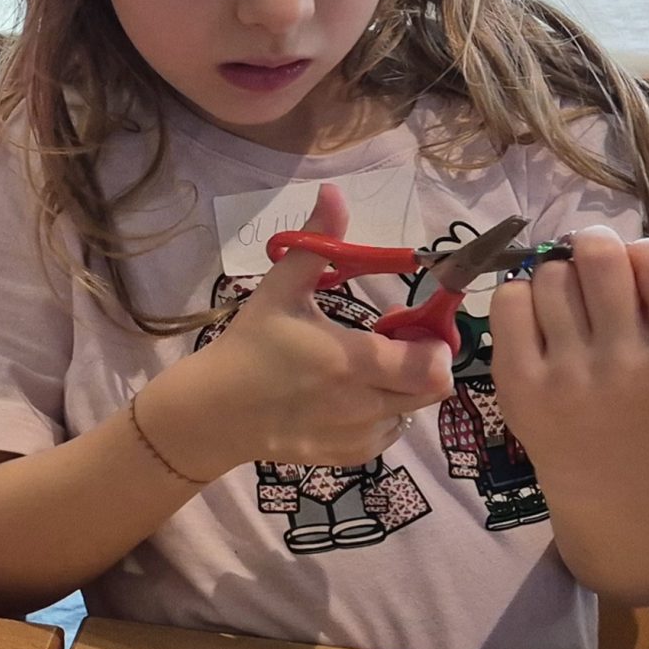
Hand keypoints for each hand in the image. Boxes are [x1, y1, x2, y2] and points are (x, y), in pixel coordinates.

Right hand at [148, 183, 455, 478]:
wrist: (213, 412)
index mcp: (351, 361)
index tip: (403, 323)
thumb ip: (317, 242)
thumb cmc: (249, 346)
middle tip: (388, 343)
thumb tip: (333, 192)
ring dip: (402, 387)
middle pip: (434, 387)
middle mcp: (364, 404)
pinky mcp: (352, 456)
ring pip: (413, 409)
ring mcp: (360, 436)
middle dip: (422, 361)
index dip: (433, 341)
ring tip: (362, 370)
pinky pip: (390, 431)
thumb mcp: (280, 290)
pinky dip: (381, 412)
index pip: (435, 363)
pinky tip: (346, 397)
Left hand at [491, 226, 648, 476]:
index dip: (647, 249)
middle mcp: (625, 365)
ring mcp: (568, 375)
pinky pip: (509, 299)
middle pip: (599, 256)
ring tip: (566, 310)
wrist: (607, 471)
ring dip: (554, 278)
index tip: (635, 267)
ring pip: (549, 274)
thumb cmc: (646, 388)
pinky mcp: (518, 382)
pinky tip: (534, 322)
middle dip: (592, 247)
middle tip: (590, 269)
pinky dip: (519, 297)